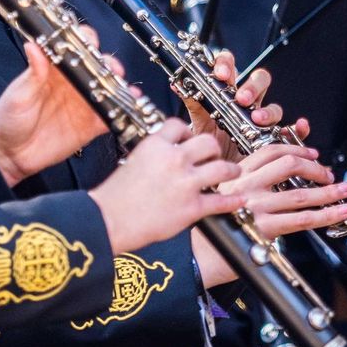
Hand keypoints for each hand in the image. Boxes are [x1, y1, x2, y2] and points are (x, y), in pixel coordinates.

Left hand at [0, 40, 110, 186]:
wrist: (9, 155)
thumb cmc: (8, 120)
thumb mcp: (18, 95)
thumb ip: (32, 72)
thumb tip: (34, 46)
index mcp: (55, 70)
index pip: (75, 47)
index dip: (85, 41)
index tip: (89, 43)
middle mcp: (72, 83)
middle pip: (98, 65)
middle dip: (108, 62)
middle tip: (108, 67)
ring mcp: (83, 103)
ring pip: (108, 87)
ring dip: (118, 83)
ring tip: (120, 83)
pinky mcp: (90, 124)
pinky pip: (110, 114)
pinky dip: (123, 108)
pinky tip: (129, 103)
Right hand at [89, 118, 242, 253]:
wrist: (108, 221)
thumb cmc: (115, 196)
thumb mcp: (132, 161)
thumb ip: (154, 154)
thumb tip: (166, 152)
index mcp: (156, 146)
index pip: (179, 126)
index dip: (187, 132)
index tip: (190, 140)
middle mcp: (174, 160)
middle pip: (207, 143)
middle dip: (213, 150)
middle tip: (213, 157)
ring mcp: (185, 183)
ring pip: (221, 168)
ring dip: (230, 170)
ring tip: (232, 172)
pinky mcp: (191, 208)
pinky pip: (220, 201)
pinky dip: (233, 201)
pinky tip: (239, 200)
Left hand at [185, 52, 309, 156]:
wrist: (213, 181)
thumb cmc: (206, 149)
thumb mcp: (196, 125)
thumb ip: (192, 104)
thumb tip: (177, 84)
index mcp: (226, 95)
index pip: (230, 69)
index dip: (227, 65)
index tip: (221, 74)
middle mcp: (247, 106)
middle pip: (258, 82)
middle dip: (252, 87)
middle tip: (241, 99)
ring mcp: (262, 123)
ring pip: (274, 107)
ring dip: (268, 111)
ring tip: (258, 120)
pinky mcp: (273, 141)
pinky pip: (292, 132)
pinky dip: (298, 128)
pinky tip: (299, 126)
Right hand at [190, 144, 346, 284]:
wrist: (197, 255)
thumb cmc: (213, 228)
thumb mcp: (225, 195)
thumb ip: (250, 185)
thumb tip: (282, 182)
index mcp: (238, 174)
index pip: (271, 150)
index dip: (297, 148)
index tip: (313, 154)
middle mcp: (248, 186)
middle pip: (290, 165)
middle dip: (316, 168)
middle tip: (329, 175)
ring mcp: (257, 206)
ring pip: (301, 193)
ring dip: (329, 191)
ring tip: (344, 190)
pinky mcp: (264, 227)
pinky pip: (302, 219)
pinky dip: (326, 214)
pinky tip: (340, 211)